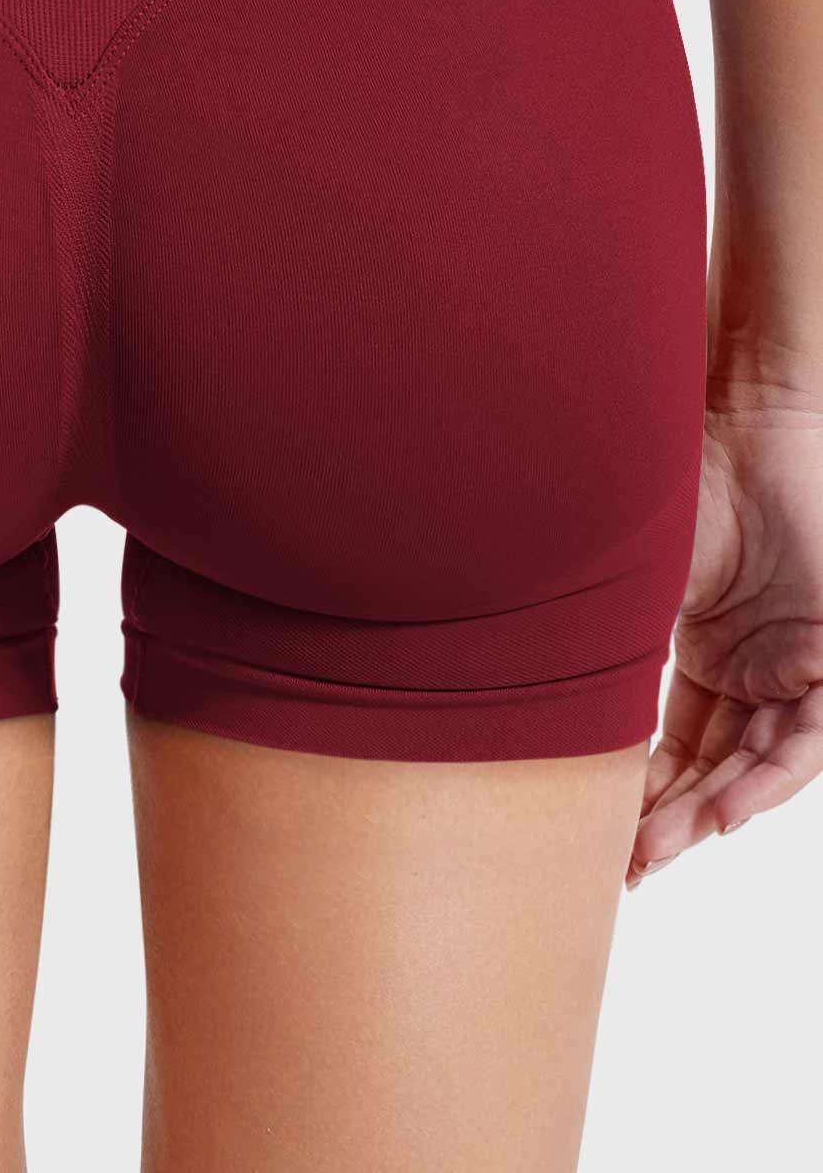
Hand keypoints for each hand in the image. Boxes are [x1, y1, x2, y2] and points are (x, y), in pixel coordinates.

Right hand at [628, 383, 822, 887]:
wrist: (734, 422)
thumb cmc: (674, 482)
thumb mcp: (623, 584)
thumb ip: (595, 641)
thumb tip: (496, 684)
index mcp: (705, 650)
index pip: (676, 742)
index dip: (642, 793)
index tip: (601, 838)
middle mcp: (754, 665)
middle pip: (716, 765)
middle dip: (670, 820)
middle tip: (626, 864)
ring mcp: (796, 661)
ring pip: (762, 763)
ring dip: (713, 812)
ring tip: (662, 850)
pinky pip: (809, 738)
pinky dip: (768, 780)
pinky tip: (724, 815)